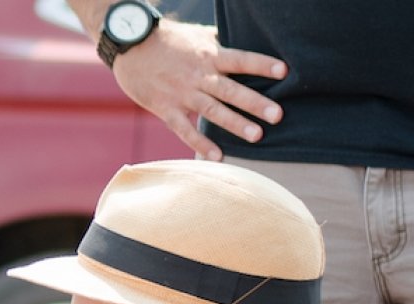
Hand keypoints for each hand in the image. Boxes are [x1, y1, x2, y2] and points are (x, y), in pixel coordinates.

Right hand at [110, 21, 286, 160]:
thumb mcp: (197, 36)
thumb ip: (220, 45)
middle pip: (231, 90)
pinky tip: (218, 157)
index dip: (261, 65)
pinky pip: (185, 129)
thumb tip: (244, 47)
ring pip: (213, 111)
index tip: (284, 71)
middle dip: (255, 103)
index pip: (241, 59)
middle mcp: (198, 75)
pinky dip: (200, 144)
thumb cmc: (168, 39)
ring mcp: (182, 93)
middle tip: (278, 115)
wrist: (129, 45)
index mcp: (209, 54)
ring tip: (257, 136)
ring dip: (235, 124)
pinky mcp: (165, 107)